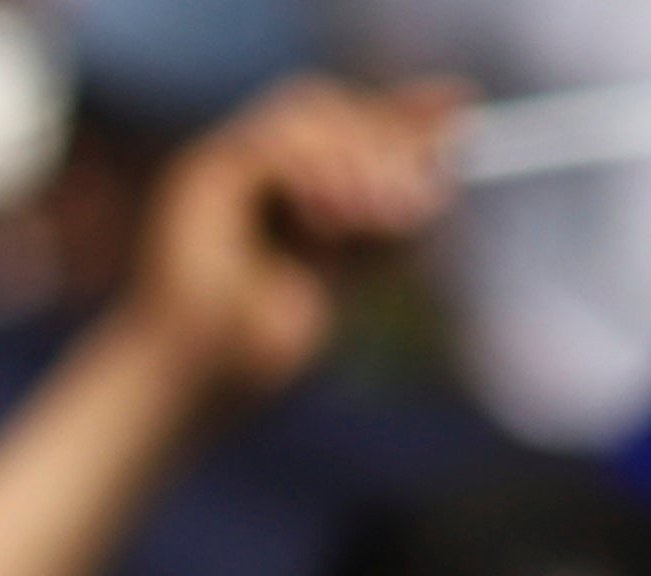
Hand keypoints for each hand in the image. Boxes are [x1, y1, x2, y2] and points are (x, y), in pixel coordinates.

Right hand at [115, 77, 460, 409]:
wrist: (189, 396)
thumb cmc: (253, 354)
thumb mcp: (350, 270)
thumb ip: (392, 214)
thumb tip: (448, 155)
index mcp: (281, 180)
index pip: (350, 118)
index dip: (406, 113)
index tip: (462, 114)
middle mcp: (245, 163)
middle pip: (333, 105)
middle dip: (389, 141)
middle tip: (419, 200)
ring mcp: (216, 166)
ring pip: (306, 110)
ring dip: (357, 153)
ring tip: (381, 215)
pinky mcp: (196, 179)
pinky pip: (272, 145)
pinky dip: (314, 171)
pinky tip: (336, 220)